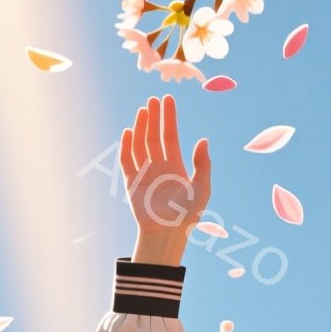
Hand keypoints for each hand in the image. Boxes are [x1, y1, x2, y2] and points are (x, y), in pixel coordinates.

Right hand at [120, 94, 210, 256]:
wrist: (167, 233)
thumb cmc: (188, 215)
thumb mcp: (203, 188)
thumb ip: (204, 165)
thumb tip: (203, 140)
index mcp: (176, 166)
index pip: (170, 136)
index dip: (169, 118)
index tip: (168, 100)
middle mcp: (159, 166)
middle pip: (154, 136)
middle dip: (154, 118)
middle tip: (153, 99)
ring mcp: (144, 173)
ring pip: (140, 144)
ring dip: (141, 127)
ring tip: (143, 110)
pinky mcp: (131, 182)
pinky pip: (127, 160)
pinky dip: (126, 146)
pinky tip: (129, 131)